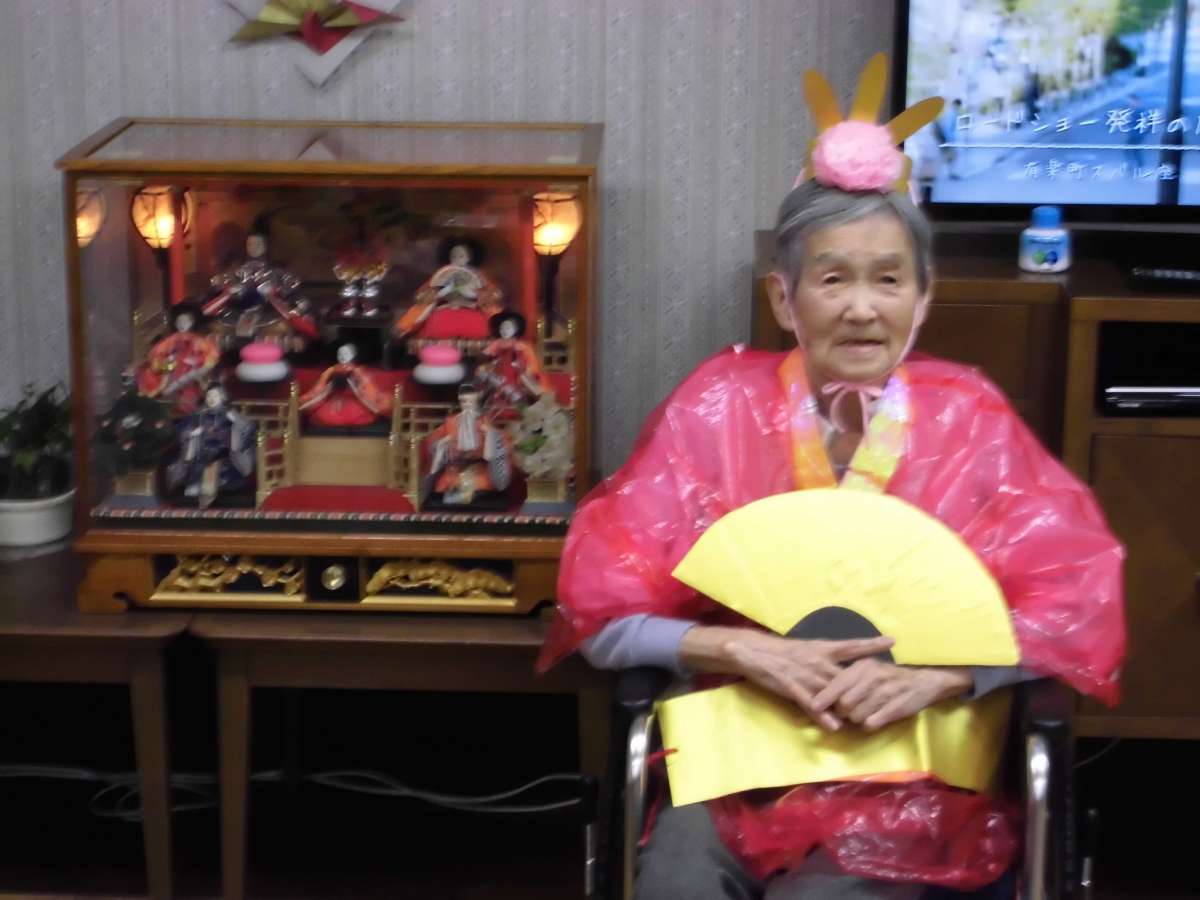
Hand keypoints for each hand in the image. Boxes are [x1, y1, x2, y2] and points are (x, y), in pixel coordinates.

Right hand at [679, 626, 893, 730]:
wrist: (749, 650)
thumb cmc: (779, 653)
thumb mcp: (804, 652)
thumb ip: (823, 663)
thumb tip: (842, 673)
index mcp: (820, 648)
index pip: (851, 645)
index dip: (872, 643)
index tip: (893, 640)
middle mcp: (816, 659)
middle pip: (848, 672)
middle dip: (869, 681)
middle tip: (892, 684)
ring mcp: (804, 673)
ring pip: (832, 689)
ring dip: (849, 704)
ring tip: (868, 716)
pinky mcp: (790, 686)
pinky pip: (809, 702)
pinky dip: (822, 714)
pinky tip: (833, 725)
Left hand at [811, 659, 972, 731]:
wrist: (924, 681)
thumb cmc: (888, 677)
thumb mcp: (867, 670)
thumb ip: (847, 680)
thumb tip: (823, 694)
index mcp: (863, 666)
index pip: (837, 683)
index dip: (824, 697)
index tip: (814, 706)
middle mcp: (872, 677)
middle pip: (844, 703)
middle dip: (842, 712)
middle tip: (847, 712)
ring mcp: (885, 692)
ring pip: (857, 715)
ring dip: (856, 719)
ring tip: (863, 714)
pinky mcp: (896, 708)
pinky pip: (871, 723)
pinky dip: (869, 724)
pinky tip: (873, 719)